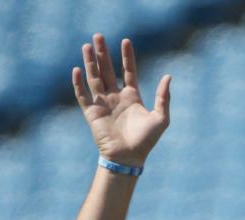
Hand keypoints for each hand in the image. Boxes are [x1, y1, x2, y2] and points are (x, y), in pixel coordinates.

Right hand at [73, 34, 170, 166]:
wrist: (129, 158)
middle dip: (103, 53)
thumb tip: (168, 76)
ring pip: (94, 77)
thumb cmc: (146, 141)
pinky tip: (76, 70)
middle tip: (98, 36)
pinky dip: (78, 83)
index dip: (127, 57)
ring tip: (87, 46)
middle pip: (108, 70)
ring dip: (90, 62)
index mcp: (132, 97)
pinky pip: (82, 95)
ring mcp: (103, 103)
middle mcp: (116, 97)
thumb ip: (163, 97)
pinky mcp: (91, 112)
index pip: (128, 71)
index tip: (126, 41)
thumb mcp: (161, 118)